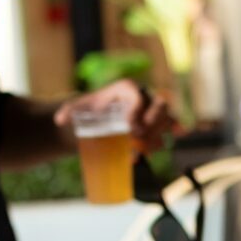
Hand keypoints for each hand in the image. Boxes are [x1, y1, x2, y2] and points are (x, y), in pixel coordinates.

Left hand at [54, 79, 173, 152]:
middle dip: (152, 124)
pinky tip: (181, 134)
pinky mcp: (158, 123)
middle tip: (137, 141)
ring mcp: (153, 109)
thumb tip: (59, 120)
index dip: (137, 109)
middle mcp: (144, 96)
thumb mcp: (78, 110)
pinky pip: (173, 123)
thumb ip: (68, 112)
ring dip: (158, 136)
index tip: (130, 128)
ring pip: (166, 118)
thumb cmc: (89, 112)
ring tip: (142, 153)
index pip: (136, 95)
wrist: (97, 120)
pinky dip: (178, 127)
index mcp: (125, 88)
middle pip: (158, 105)